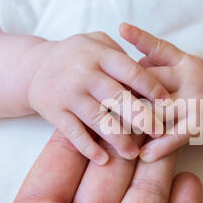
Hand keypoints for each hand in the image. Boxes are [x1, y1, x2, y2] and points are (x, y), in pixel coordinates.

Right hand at [27, 32, 169, 164]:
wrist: (34, 66)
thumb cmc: (77, 55)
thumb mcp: (97, 42)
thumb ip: (122, 56)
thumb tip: (150, 79)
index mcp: (99, 55)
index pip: (131, 72)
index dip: (152, 88)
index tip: (168, 104)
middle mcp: (83, 74)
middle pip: (118, 98)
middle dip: (141, 117)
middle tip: (159, 133)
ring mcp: (68, 94)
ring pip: (97, 120)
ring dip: (117, 139)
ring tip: (133, 154)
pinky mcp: (54, 112)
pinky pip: (73, 133)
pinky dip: (87, 148)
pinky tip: (103, 160)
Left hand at [120, 23, 202, 161]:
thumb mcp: (189, 68)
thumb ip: (163, 63)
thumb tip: (134, 58)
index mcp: (186, 62)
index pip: (160, 48)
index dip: (140, 38)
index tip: (121, 28)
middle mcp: (190, 79)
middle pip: (152, 81)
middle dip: (126, 89)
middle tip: (101, 95)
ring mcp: (195, 102)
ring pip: (158, 111)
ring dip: (135, 121)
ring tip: (112, 130)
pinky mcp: (200, 126)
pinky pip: (174, 138)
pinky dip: (157, 147)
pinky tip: (142, 155)